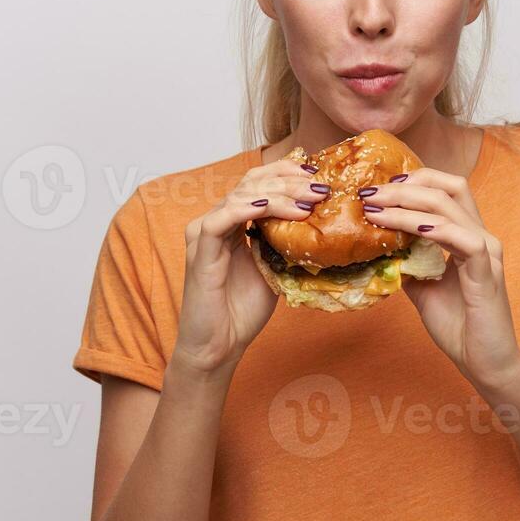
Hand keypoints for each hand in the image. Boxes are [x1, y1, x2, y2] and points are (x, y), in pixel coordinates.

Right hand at [171, 156, 330, 373]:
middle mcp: (216, 222)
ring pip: (239, 196)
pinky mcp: (199, 252)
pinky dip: (245, 209)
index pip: (256, 183)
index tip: (317, 175)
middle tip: (319, 187)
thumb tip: (315, 221)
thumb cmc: (242, 311)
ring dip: (276, 195)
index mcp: (232, 223)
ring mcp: (205, 234)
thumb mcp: (273, 268)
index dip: (285, 174)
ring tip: (306, 201)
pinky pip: (220, 220)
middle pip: (250, 183)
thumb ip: (283, 242)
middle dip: (288, 181)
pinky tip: (268, 207)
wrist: (219, 346)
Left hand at [357, 168, 519, 392]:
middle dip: (406, 185)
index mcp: (468, 236)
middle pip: (450, 187)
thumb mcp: (423, 288)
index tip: (377, 190)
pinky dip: (433, 229)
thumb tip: (379, 246)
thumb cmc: (460, 327)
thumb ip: (408, 264)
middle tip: (370, 193)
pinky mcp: (487, 272)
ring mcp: (486, 252)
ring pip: (449, 208)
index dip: (413, 182)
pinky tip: (409, 229)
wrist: (486, 364)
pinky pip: (462, 239)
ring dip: (408, 204)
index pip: (446, 190)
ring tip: (376, 208)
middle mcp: (481, 237)